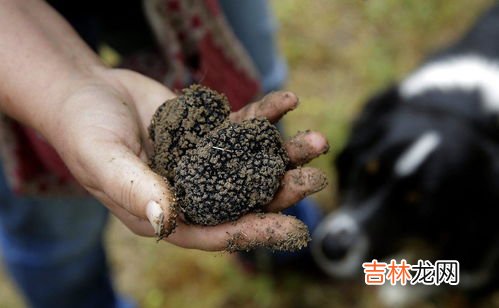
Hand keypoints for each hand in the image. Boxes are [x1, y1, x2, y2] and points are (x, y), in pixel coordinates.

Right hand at [47, 68, 328, 250]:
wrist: (84, 91)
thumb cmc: (83, 130)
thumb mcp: (102, 160)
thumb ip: (133, 188)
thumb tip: (166, 218)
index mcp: (164, 212)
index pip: (214, 230)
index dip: (253, 230)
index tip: (292, 229)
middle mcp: (188, 190)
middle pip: (242, 197)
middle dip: (279, 191)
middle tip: (314, 180)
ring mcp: (200, 161)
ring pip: (249, 162)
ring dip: (283, 153)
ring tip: (316, 142)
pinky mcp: (206, 133)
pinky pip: (240, 126)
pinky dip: (264, 115)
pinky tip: (288, 101)